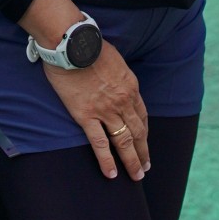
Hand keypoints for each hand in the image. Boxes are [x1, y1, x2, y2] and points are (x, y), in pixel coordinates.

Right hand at [41, 43, 149, 181]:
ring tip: (136, 175)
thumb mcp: (113, 58)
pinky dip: (107, 161)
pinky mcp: (86, 116)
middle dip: (143, 151)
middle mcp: (123, 102)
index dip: (144, 132)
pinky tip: (112, 174)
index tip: (145, 142)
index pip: (142, 115)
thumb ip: (117, 74)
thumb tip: (112, 78)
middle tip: (145, 167)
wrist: (73, 44)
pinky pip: (100, 144)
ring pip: (124, 141)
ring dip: (132, 160)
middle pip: (138, 132)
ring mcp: (106, 111)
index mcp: (130, 86)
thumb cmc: (89, 45)